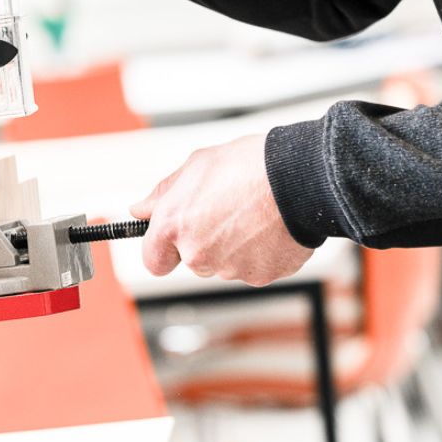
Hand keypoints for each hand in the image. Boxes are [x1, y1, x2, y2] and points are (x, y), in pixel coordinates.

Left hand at [129, 133, 311, 284]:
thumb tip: (140, 209)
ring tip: (253, 214)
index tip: (172, 240)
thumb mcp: (197, 165)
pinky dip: (260, 253)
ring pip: (225, 265)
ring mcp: (230, 269)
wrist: (301, 177)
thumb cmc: (251, 166)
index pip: (153, 261)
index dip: (163, 250)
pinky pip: (254, 268)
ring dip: (234, 246)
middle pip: (193, 260)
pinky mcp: (260, 276)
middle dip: (205, 241)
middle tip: (227, 210)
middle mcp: (198, 253)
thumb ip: (164, 194)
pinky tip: (269, 227)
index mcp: (175, 226)